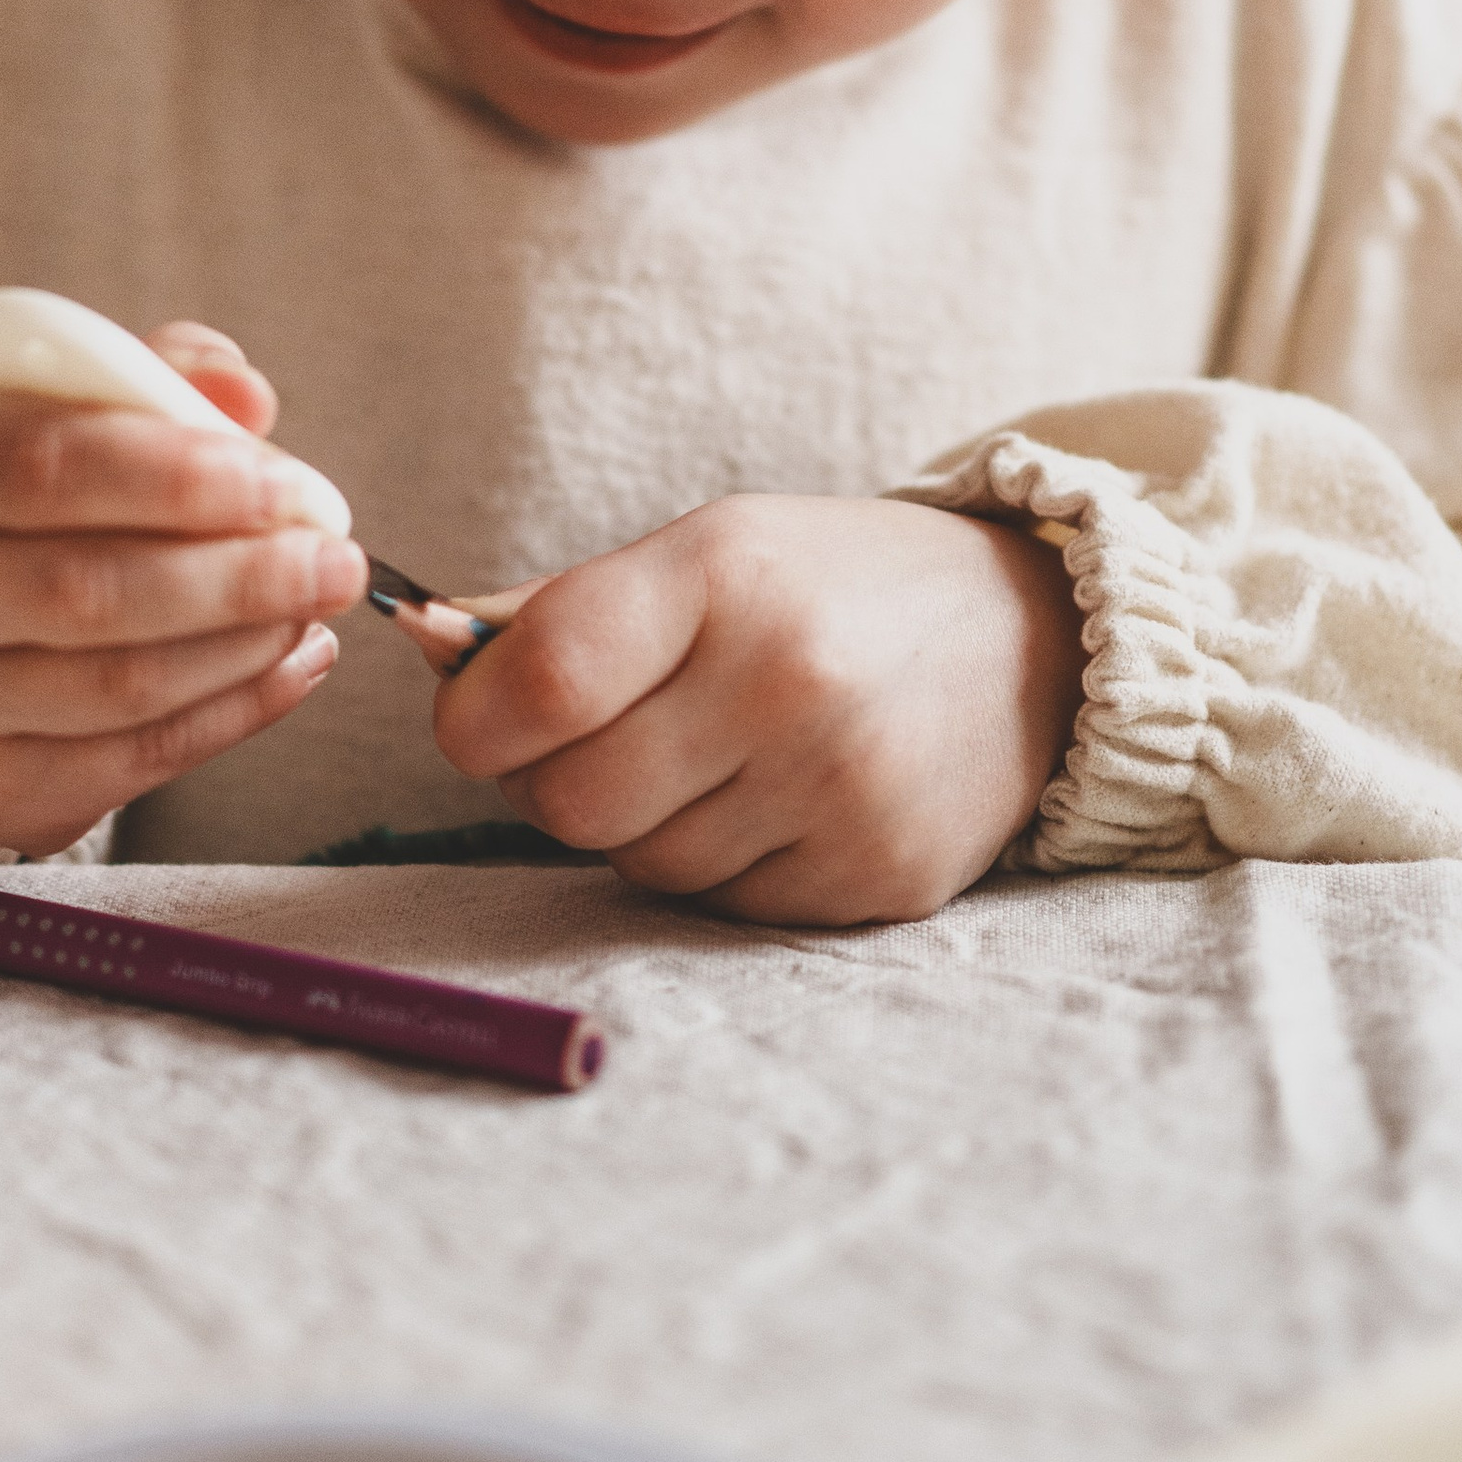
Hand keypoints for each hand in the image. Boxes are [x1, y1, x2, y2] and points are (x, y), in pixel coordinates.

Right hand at [0, 324, 367, 869]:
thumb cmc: (7, 506)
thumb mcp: (57, 417)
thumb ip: (149, 384)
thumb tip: (244, 392)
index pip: (44, 463)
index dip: (179, 475)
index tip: (286, 482)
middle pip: (84, 588)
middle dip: (236, 573)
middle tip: (337, 557)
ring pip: (117, 684)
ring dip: (245, 643)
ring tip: (315, 603)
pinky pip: (134, 758)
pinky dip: (234, 710)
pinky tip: (291, 663)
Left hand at [432, 496, 1081, 924]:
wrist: (1035, 643)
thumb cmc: (833, 590)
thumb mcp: (707, 552)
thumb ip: (561, 613)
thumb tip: (427, 649)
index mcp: (727, 575)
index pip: (539, 679)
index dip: (474, 716)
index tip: (481, 716)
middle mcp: (787, 681)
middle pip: (570, 800)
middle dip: (555, 781)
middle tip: (607, 740)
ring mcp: (840, 789)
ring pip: (641, 865)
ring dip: (645, 827)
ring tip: (715, 759)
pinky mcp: (877, 876)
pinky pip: (723, 908)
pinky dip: (723, 866)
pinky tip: (777, 802)